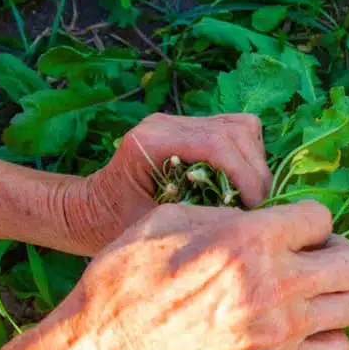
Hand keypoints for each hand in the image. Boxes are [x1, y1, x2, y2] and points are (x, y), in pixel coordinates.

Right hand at [46, 200, 348, 349]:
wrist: (111, 348)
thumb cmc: (130, 275)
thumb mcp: (171, 218)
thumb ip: (229, 213)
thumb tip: (265, 217)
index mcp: (249, 240)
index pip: (322, 218)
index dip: (306, 219)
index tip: (289, 228)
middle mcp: (274, 285)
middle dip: (337, 252)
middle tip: (311, 256)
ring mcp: (280, 330)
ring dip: (339, 293)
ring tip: (311, 290)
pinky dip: (331, 335)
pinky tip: (306, 324)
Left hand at [62, 113, 273, 254]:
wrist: (90, 211)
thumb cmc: (114, 225)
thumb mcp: (154, 227)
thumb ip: (196, 214)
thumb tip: (246, 217)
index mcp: (150, 142)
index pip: (217, 144)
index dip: (246, 175)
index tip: (256, 208)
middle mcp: (165, 123)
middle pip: (236, 132)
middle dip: (255, 172)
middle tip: (258, 208)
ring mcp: (178, 122)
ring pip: (241, 128)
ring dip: (254, 163)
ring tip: (250, 197)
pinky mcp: (189, 128)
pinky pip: (235, 131)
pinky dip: (246, 157)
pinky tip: (239, 184)